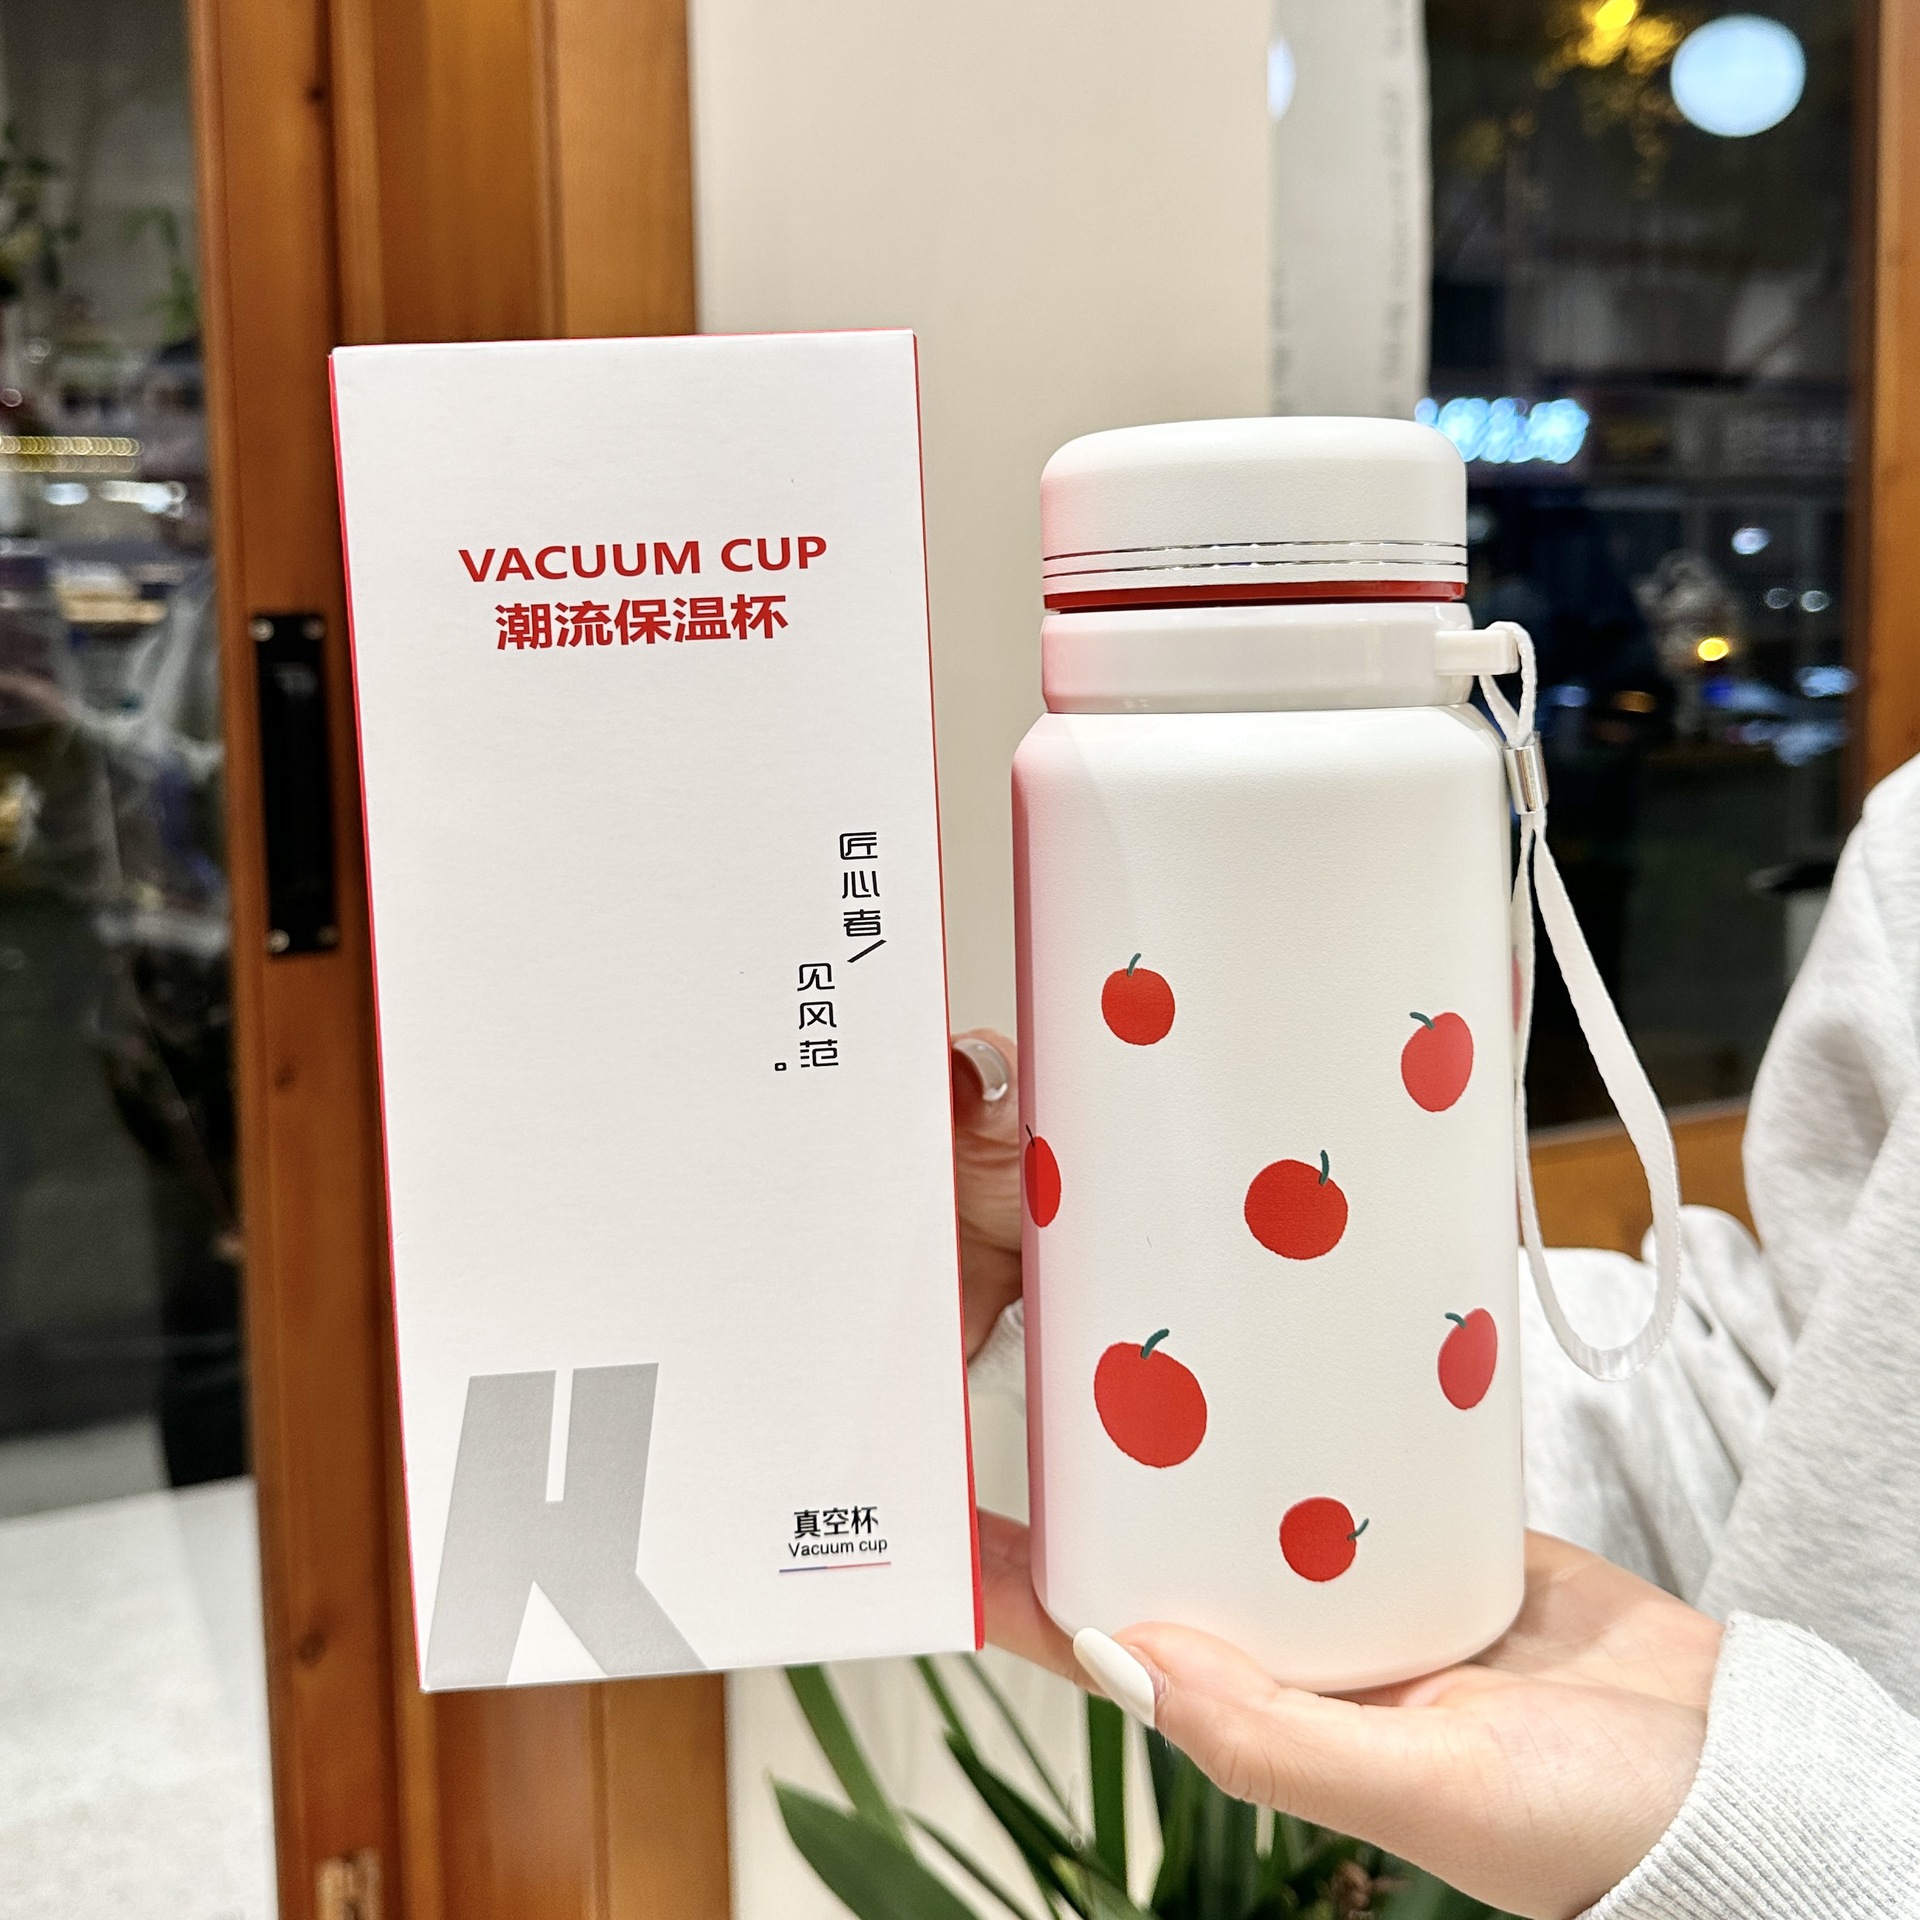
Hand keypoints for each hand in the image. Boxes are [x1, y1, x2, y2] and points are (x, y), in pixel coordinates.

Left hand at [950, 1034, 1713, 1916]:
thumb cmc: (1584, 1825)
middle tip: (1050, 1371)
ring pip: (1258, 1495)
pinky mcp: (1436, 1531)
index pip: (1122, 1644)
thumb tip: (1124, 1661)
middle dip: (1112, 1481)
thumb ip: (1269, 1735)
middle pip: (1177, 1549)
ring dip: (1206, 1435)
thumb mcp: (1421, 1784)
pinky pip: (1357, 1461)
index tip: (965, 1518)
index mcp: (1276, 1716)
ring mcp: (1369, 1583)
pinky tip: (1284, 1351)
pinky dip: (1318, 1416)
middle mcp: (1305, 1647)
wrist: (1736, 1776)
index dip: (1040, 1588)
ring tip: (1147, 1335)